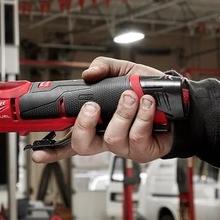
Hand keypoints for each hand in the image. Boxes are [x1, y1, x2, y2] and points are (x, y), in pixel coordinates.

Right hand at [31, 57, 171, 163]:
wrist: (182, 104)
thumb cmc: (152, 91)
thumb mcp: (126, 72)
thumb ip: (105, 68)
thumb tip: (88, 73)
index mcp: (97, 122)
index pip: (69, 137)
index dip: (51, 149)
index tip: (37, 152)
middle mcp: (107, 137)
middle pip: (82, 145)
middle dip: (84, 125)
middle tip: (93, 107)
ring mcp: (125, 146)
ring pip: (112, 139)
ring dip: (122, 114)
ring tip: (132, 97)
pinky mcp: (143, 151)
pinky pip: (136, 137)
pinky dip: (142, 116)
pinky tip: (148, 104)